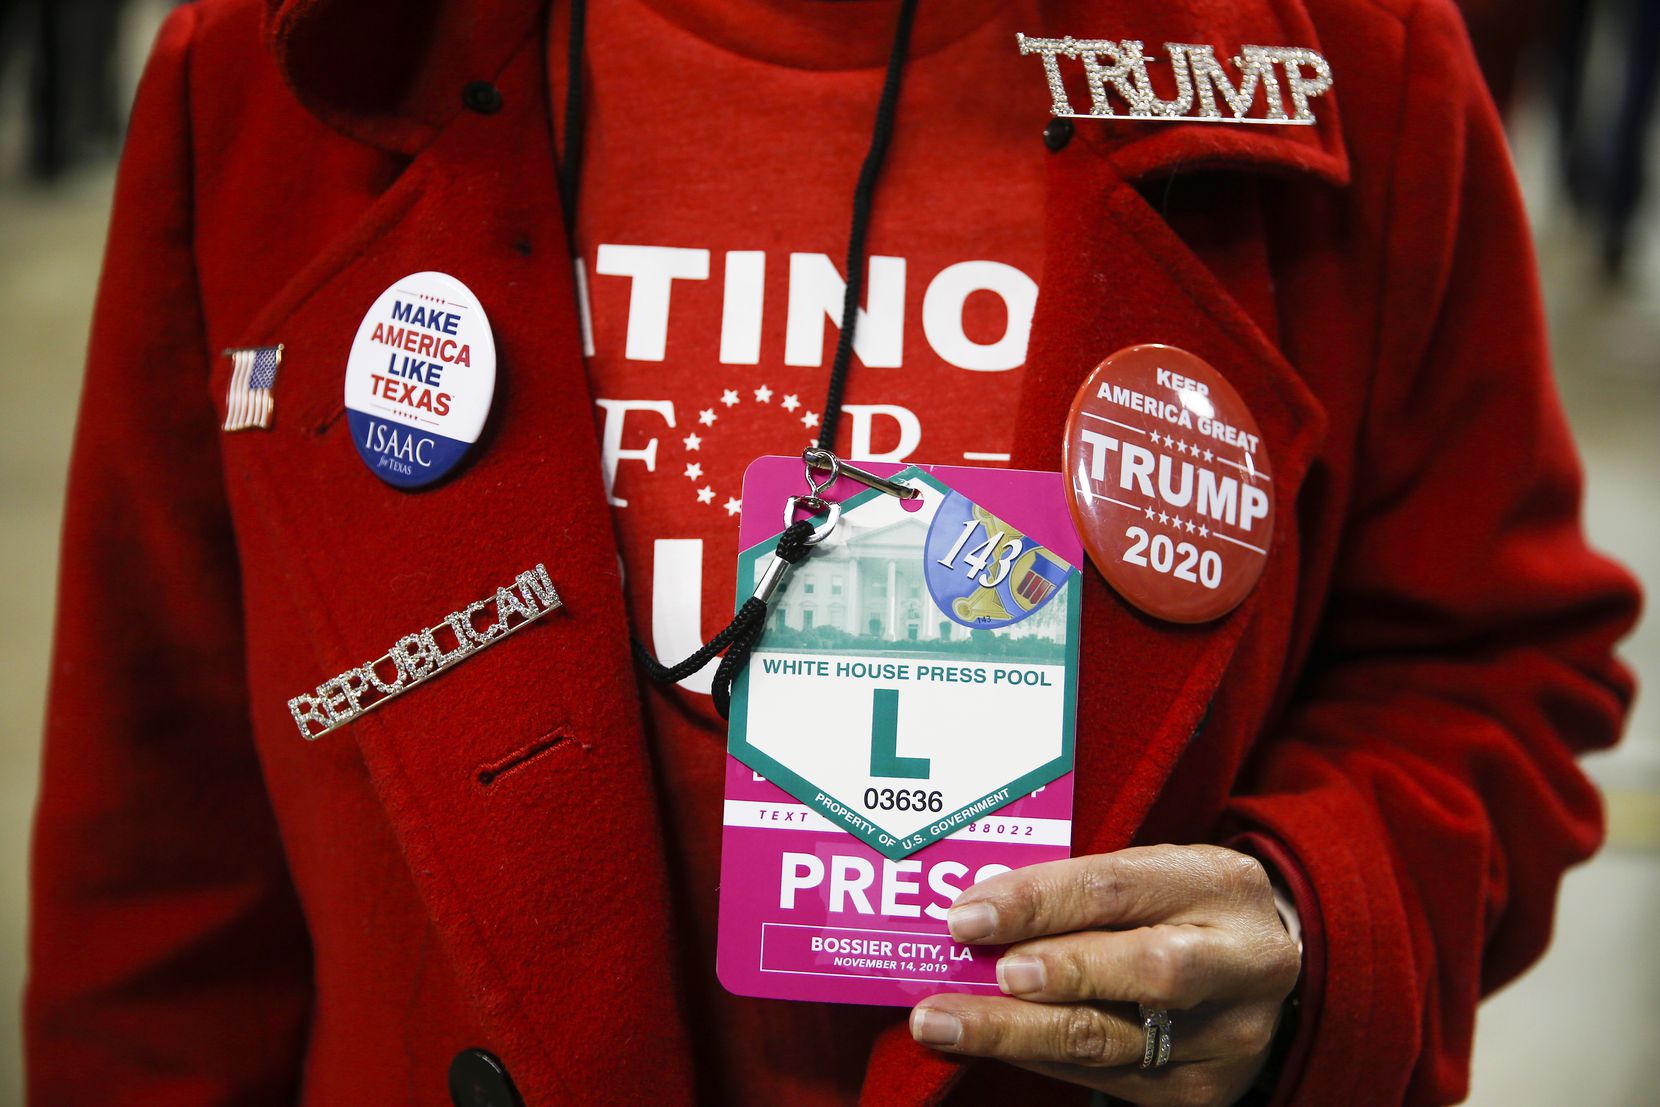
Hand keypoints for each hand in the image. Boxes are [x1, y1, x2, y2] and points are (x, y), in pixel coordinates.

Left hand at [909, 845, 1299, 1105]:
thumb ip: (1080, 890)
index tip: (967, 915)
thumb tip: (976, 914)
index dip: (1038, 901)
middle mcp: (1242, 960)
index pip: (1119, 887)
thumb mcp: (1151, 875)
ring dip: (1017, 1033)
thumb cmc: (1182, 908)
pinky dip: (1040, 1059)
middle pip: (1144, 970)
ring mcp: (1229, 1034)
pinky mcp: (1204, 1087)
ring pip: (1114, 1039)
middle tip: (973, 979)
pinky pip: (1108, 1079)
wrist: (1262, 969)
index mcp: (1221, 884)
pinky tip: (993, 1044)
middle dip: (1052, 972)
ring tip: (945, 1024)